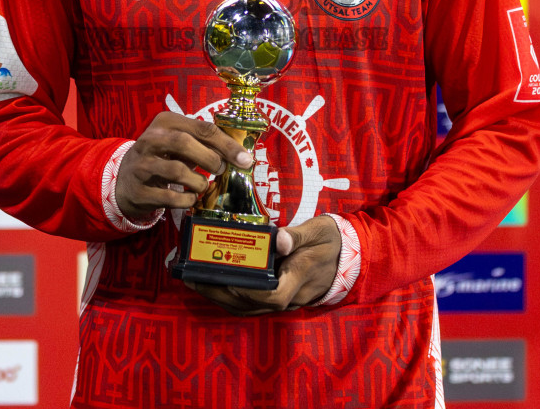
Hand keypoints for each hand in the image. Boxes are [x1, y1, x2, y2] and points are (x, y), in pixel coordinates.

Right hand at [115, 111, 252, 220]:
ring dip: (199, 182)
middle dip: (210, 159)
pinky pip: (170, 197)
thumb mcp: (179, 143)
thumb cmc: (162, 157)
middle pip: (184, 142)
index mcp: (165, 122)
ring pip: (177, 171)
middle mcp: (150, 139)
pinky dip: (187, 200)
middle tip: (220, 170)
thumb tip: (240, 156)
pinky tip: (190, 198)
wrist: (124, 180)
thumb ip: (205, 144)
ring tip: (202, 186)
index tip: (245, 159)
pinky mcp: (138, 190)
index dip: (227, 144)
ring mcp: (141, 165)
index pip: (202, 128)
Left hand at [185, 215, 341, 315]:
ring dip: (220, 297)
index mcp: (299, 279)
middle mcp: (290, 296)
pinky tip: (213, 285)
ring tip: (195, 281)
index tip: (225, 279)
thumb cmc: (331, 241)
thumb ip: (298, 236)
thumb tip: (280, 240)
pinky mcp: (278, 297)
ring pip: (248, 308)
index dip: (247, 292)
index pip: (272, 297)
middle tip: (192, 278)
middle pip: (251, 305)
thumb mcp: (318, 232)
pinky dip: (230, 297)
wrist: (346, 255)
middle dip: (219, 293)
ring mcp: (284, 300)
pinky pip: (251, 304)